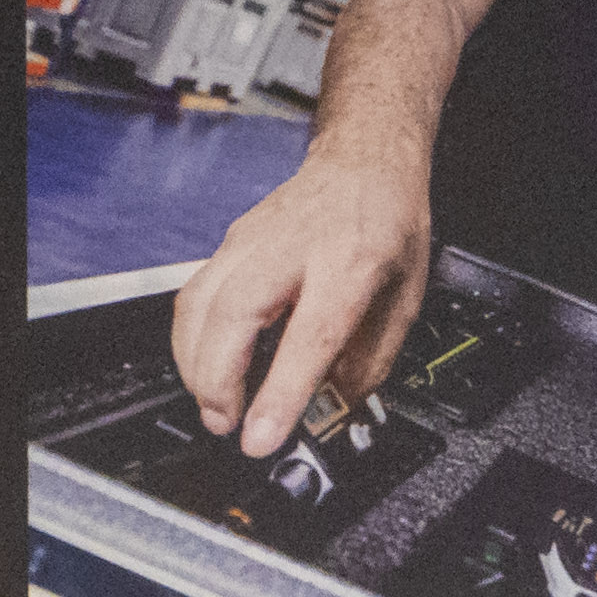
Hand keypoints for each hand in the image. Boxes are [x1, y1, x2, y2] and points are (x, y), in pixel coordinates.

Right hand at [168, 144, 432, 456]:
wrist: (363, 160)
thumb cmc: (386, 222)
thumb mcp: (407, 295)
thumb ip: (373, 357)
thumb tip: (335, 405)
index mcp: (350, 263)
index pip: (309, 336)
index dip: (280, 392)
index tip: (261, 436)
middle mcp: (293, 248)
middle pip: (234, 316)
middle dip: (218, 381)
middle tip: (225, 424)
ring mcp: (252, 241)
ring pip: (200, 304)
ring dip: (195, 365)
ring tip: (212, 406)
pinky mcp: (229, 243)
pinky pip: (193, 295)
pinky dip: (189, 340)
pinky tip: (202, 367)